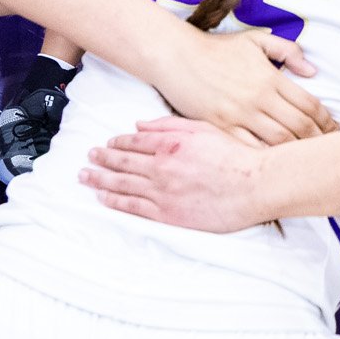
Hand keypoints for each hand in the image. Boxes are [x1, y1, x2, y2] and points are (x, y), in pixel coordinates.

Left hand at [79, 116, 265, 231]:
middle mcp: (160, 167)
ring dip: (100, 179)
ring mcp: (162, 191)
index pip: (134, 141)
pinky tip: (103, 198)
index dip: (117, 142)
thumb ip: (169, 125)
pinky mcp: (167, 213)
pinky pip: (133, 207)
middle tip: (88, 158)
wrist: (253, 185)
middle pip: (122, 161)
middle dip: (101, 159)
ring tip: (86, 177)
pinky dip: (115, 201)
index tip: (108, 143)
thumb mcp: (203, 128)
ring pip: (122, 184)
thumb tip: (140, 125)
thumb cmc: (235, 157)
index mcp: (169, 143)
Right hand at [156, 28, 333, 146]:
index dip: (328, 121)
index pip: (309, 104)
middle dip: (319, 141)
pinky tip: (276, 166)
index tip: (337, 131)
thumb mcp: (255, 41)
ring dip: (297, 153)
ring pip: (278, 141)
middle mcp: (258, 98)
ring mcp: (238, 115)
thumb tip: (312, 71)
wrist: (176, 57)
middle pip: (299, 126)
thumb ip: (287, 52)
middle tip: (331, 153)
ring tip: (309, 162)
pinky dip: (266, 158)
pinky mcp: (220, 128)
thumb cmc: (216, 49)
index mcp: (270, 78)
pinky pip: (249, 149)